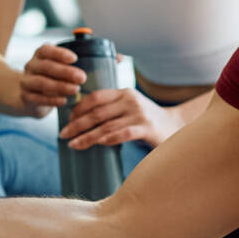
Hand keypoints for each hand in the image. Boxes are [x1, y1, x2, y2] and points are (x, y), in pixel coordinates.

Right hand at [18, 44, 85, 115]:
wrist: (28, 97)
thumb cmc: (50, 79)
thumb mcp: (57, 69)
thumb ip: (69, 66)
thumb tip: (92, 69)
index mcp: (40, 55)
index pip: (46, 50)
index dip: (60, 54)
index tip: (75, 59)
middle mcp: (31, 66)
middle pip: (46, 66)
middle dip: (65, 72)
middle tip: (82, 78)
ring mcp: (27, 82)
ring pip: (41, 82)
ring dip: (60, 86)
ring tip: (75, 90)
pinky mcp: (26, 97)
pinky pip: (38, 98)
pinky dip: (52, 100)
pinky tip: (64, 101)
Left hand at [59, 87, 180, 150]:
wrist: (175, 127)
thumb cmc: (145, 120)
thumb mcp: (129, 108)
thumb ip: (111, 109)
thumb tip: (80, 121)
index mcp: (123, 92)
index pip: (95, 97)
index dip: (77, 109)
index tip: (67, 121)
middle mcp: (130, 100)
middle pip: (96, 113)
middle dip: (77, 124)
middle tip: (63, 135)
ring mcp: (139, 114)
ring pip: (106, 126)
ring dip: (87, 136)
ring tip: (74, 144)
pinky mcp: (147, 129)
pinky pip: (123, 134)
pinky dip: (108, 139)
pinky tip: (98, 144)